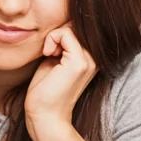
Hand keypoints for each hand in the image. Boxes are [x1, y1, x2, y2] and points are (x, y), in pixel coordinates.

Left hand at [25, 23, 97, 139]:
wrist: (45, 116)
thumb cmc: (45, 91)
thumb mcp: (55, 61)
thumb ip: (61, 45)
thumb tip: (60, 26)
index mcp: (91, 58)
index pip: (79, 28)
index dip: (61, 33)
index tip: (50, 50)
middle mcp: (95, 58)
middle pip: (76, 25)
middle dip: (58, 33)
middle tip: (48, 52)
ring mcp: (90, 60)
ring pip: (71, 27)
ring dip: (54, 36)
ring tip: (49, 54)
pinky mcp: (79, 62)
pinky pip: (65, 33)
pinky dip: (51, 39)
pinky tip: (47, 54)